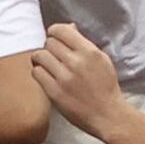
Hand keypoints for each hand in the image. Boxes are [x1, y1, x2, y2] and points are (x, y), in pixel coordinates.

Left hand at [31, 23, 130, 138]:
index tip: (56, 39)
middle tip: (56, 58)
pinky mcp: (54, 91)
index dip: (55, 33)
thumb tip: (69, 28)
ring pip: (39, 55)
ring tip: (50, 67)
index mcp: (90, 52)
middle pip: (49, 42)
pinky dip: (40, 73)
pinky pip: (36, 72)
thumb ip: (85, 45)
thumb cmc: (106, 89)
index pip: (61, 30)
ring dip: (42, 60)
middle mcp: (77, 62)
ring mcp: (64, 77)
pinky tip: (48, 77)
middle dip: (50, 48)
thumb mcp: (103, 61)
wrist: (108, 115)